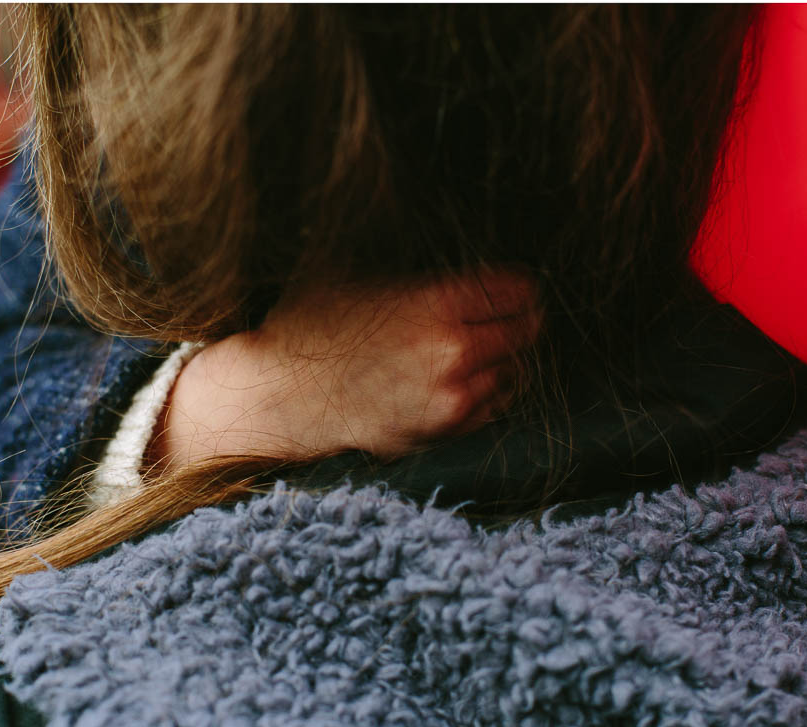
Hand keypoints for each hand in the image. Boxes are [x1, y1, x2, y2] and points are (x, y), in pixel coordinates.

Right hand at [150, 268, 540, 467]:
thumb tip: (428, 213)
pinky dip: (489, 392)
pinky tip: (466, 378)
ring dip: (505, 357)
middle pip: (527, 331)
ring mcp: (450, 399)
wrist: (279, 394)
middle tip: (511, 311)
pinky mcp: (441, 432)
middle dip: (521, 317)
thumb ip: (402, 254)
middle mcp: (453, 353)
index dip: (519, 282)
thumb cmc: (308, 324)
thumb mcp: (349, 267)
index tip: (513, 283)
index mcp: (435, 302)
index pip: (518, 288)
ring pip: (514, 372)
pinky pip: (492, 409)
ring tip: (485, 345)